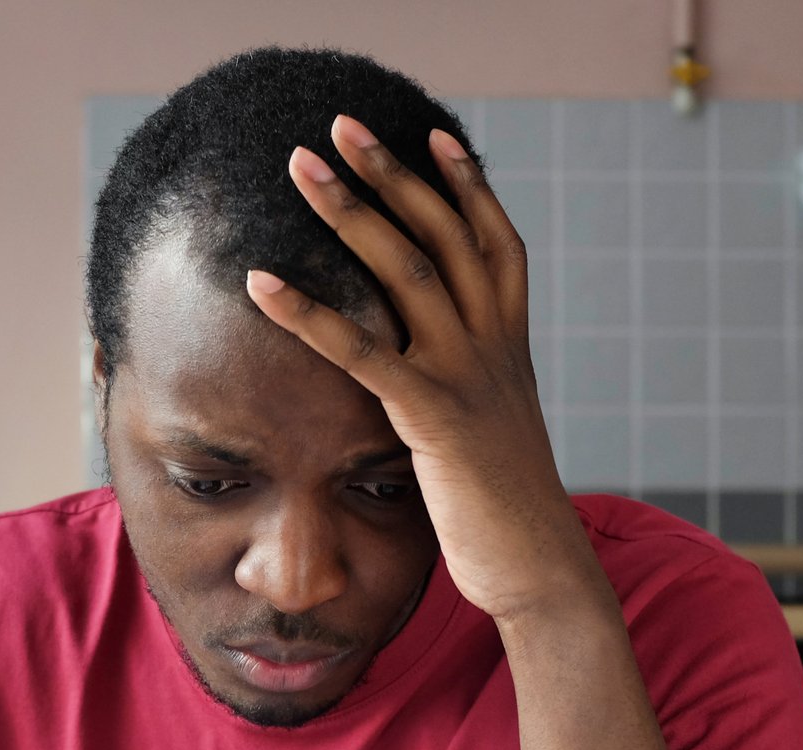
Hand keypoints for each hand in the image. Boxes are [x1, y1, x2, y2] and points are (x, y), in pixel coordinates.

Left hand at [243, 115, 606, 626]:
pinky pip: (361, 352)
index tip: (433, 138)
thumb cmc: (508, 517)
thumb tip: (440, 386)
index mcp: (510, 349)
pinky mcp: (433, 418)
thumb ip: (470, 396)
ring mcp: (466, 377)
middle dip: (391, 175)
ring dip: (351, 211)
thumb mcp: (493, 438)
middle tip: (342, 125)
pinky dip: (307, 313)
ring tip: (302, 166)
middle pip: (444, 235)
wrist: (541, 571)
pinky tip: (261, 284)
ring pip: (408, 270)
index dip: (467, 187)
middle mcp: (493, 349)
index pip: (495, 244)